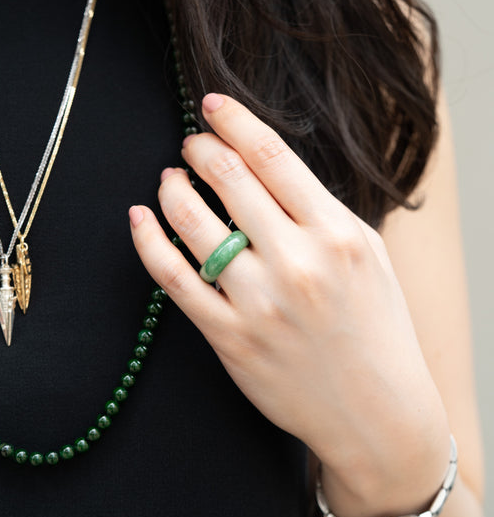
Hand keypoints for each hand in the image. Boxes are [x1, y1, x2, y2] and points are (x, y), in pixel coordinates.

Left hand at [130, 93, 449, 516]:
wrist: (376, 411)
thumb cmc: (376, 329)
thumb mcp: (367, 255)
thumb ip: (320, 211)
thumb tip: (264, 168)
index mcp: (336, 234)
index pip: (273, 158)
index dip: (235, 123)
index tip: (213, 105)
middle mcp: (296, 263)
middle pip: (230, 181)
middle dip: (202, 150)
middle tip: (191, 143)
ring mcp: (259, 302)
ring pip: (194, 224)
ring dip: (173, 189)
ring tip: (170, 177)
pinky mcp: (229, 337)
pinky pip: (174, 279)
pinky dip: (149, 242)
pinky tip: (140, 217)